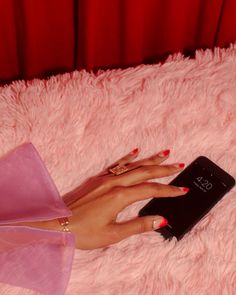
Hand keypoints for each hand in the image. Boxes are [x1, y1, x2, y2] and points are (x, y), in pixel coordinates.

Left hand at [62, 149, 188, 249]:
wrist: (56, 224)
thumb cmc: (82, 232)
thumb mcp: (113, 234)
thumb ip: (139, 225)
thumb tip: (161, 220)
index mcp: (120, 197)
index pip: (151, 190)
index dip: (169, 190)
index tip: (182, 190)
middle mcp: (113, 183)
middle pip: (144, 172)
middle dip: (164, 169)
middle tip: (179, 165)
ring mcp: (104, 178)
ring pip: (132, 165)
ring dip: (149, 160)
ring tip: (164, 153)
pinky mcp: (97, 178)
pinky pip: (117, 164)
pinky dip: (128, 158)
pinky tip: (135, 152)